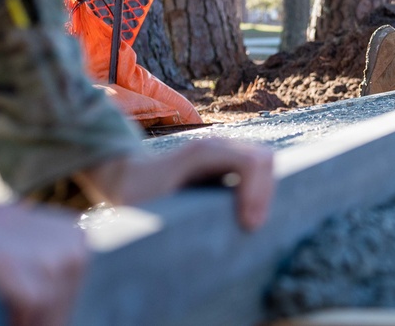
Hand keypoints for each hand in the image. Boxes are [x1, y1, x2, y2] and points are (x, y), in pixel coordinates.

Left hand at [77, 138, 273, 230]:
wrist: (128, 175)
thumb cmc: (137, 194)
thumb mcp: (150, 208)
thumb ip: (172, 221)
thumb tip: (200, 249)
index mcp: (201, 153)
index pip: (249, 162)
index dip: (257, 193)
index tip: (248, 226)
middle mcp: (218, 145)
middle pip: (264, 159)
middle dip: (266, 194)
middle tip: (253, 229)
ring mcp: (226, 150)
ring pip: (266, 162)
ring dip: (267, 193)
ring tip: (252, 224)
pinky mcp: (229, 160)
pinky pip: (258, 169)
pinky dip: (262, 190)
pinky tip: (249, 214)